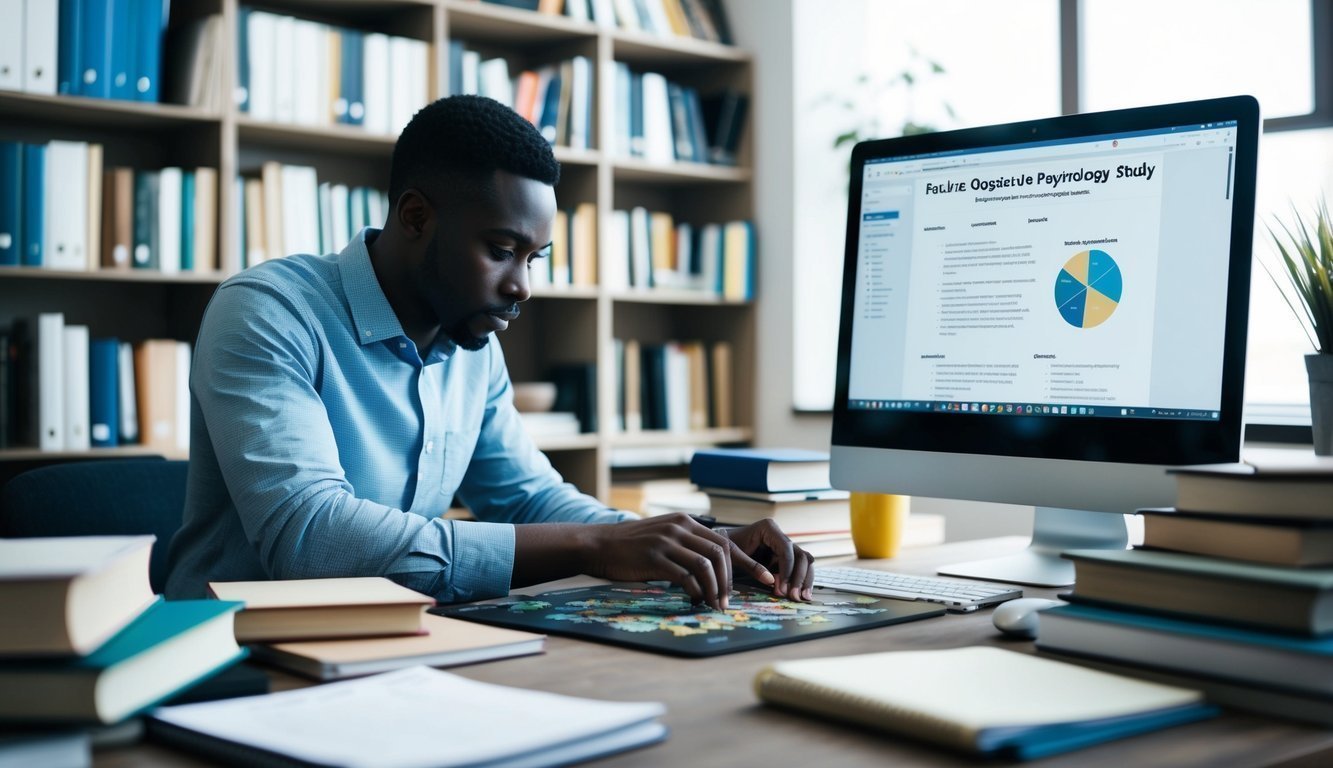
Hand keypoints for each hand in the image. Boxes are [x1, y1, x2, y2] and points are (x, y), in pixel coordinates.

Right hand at [582, 513, 772, 609]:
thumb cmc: (631, 546)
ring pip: (706, 565)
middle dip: (732, 580)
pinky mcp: (654, 558)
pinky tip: (695, 601)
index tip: (764, 578)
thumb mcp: (663, 536)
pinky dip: (696, 591)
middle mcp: (679, 527)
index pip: (724, 541)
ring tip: (716, 605)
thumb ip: (686, 545)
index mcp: (685, 521)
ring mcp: (667, 541)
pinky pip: (685, 576)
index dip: (747, 562)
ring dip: (715, 589)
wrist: (598, 545)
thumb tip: (711, 569)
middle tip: (731, 601)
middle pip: (720, 553)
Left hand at [720, 519, 814, 600]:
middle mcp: (779, 535)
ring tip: (802, 598)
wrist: (718, 545)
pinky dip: (799, 581)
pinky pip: (797, 569)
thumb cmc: (724, 546)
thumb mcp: (734, 555)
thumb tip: (771, 580)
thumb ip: (752, 566)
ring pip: (804, 562)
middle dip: (800, 577)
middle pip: (800, 555)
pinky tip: (800, 594)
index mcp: (768, 528)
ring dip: (804, 580)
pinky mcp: (782, 559)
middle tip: (795, 596)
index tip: (783, 588)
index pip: (786, 549)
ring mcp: (782, 547)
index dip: (788, 570)